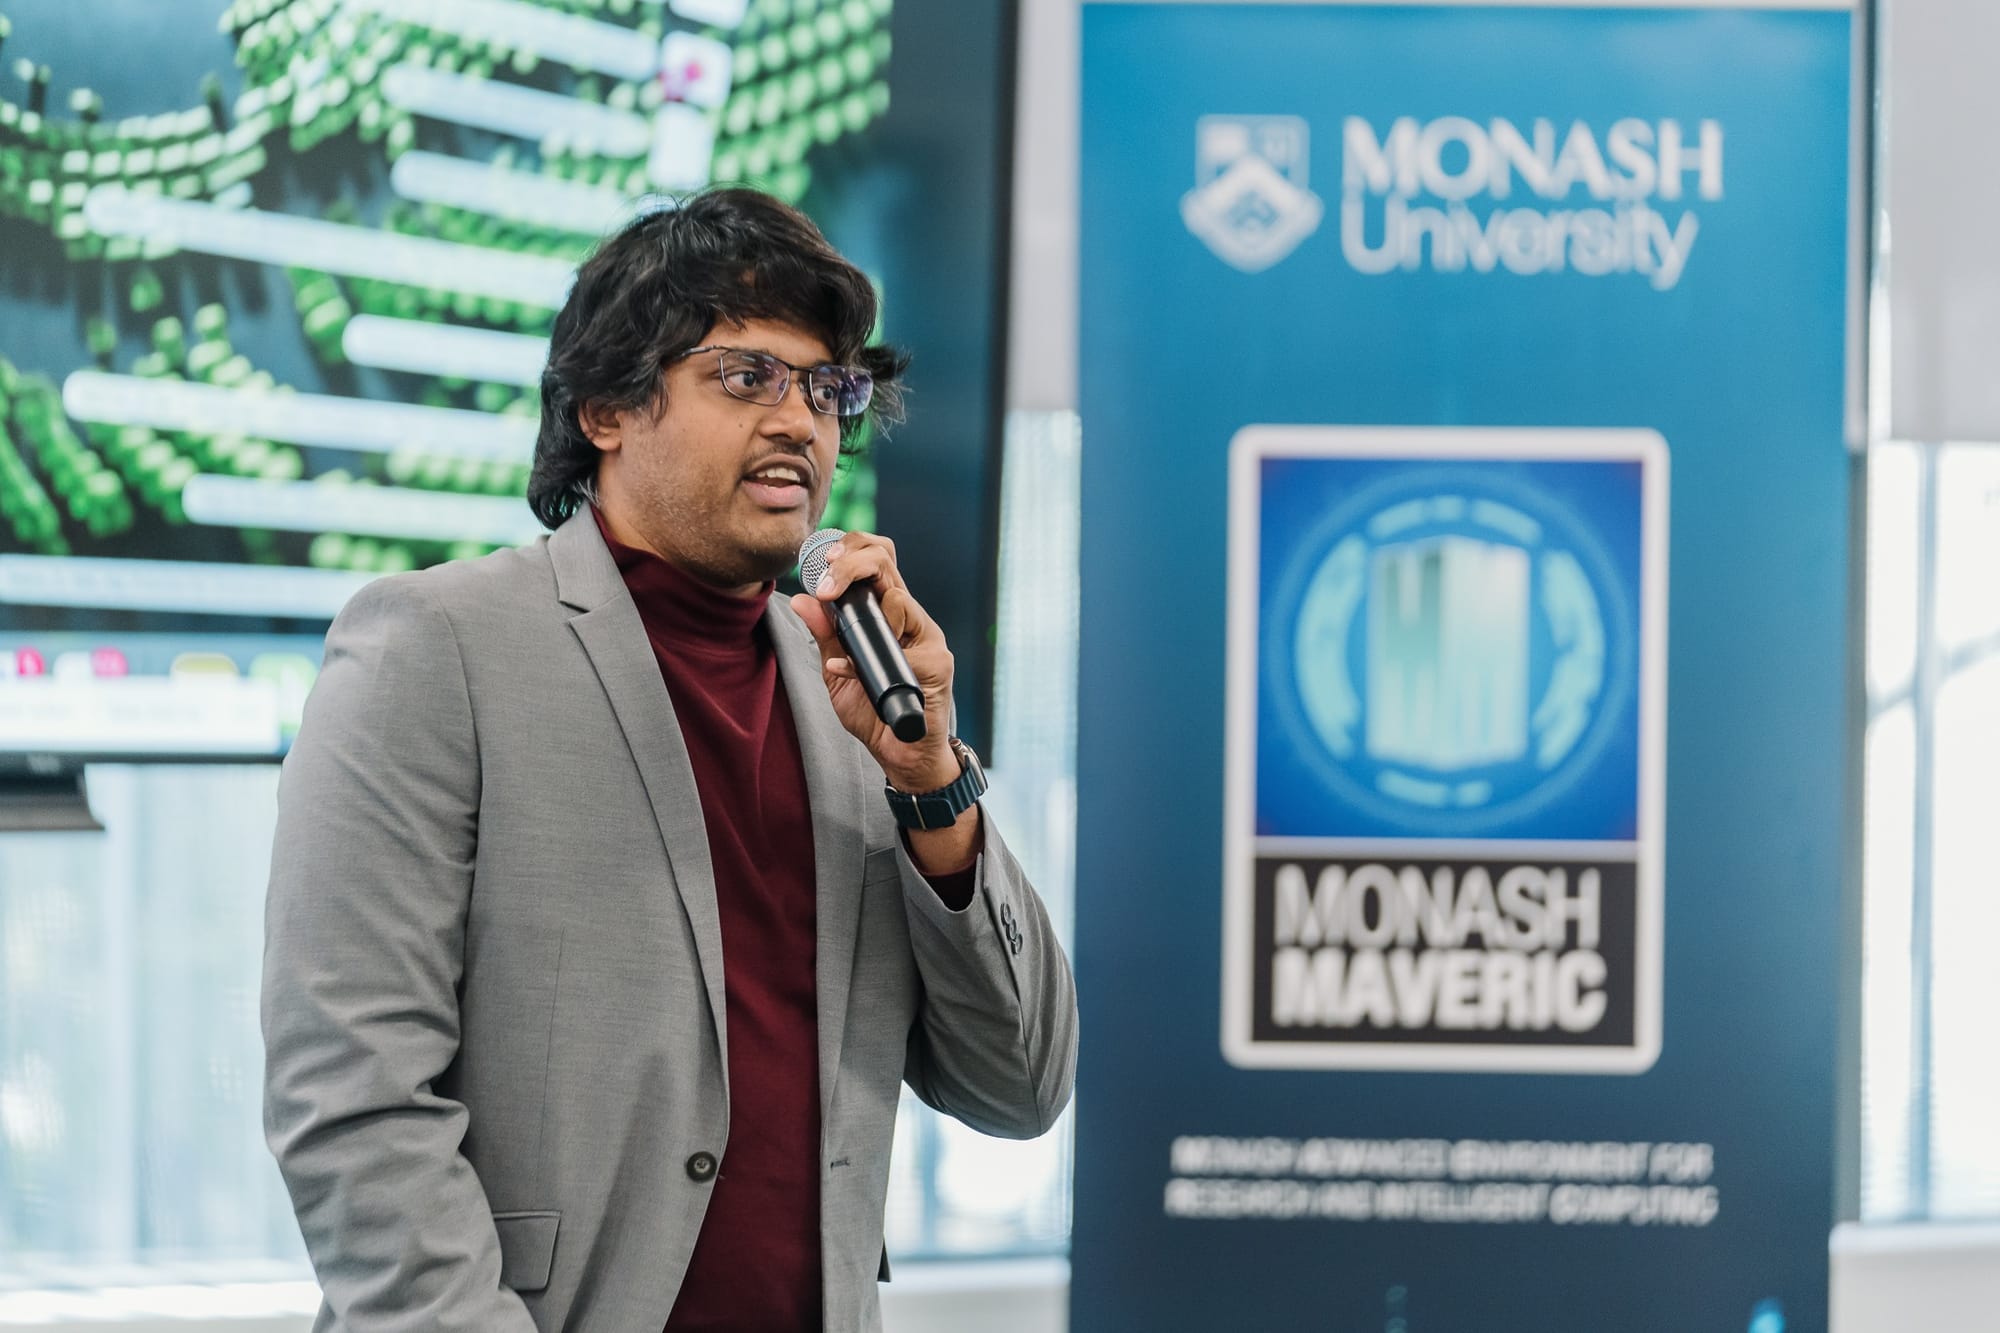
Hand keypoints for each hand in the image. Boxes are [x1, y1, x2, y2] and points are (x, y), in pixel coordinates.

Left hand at [787, 531, 959, 793]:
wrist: (901, 755)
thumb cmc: (873, 712)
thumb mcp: (836, 672)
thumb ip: (825, 636)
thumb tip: (801, 599)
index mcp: (886, 613)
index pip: (874, 559)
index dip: (848, 548)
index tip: (818, 560)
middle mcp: (908, 617)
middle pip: (887, 559)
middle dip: (851, 561)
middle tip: (825, 579)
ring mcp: (926, 638)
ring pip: (897, 598)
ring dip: (863, 613)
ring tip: (845, 641)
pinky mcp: (937, 664)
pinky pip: (903, 649)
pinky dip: (868, 662)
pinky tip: (850, 674)